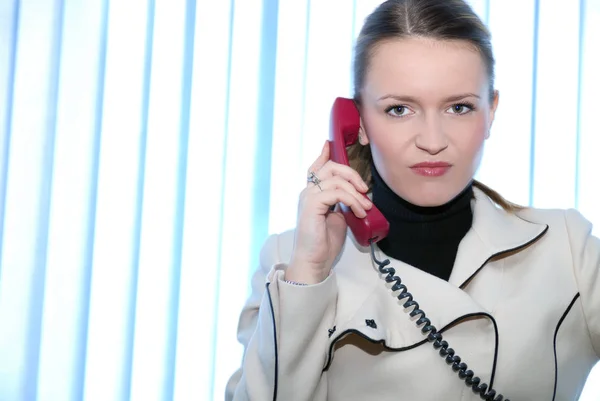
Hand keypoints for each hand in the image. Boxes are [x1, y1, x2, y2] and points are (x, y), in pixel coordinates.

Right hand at [285, 141, 371, 283]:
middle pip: (330, 168)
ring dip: (356, 192)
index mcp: (313, 194)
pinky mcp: (311, 205)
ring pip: (336, 179)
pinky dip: (352, 200)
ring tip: (364, 207)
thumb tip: (357, 194)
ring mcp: (308, 197)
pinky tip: (359, 211)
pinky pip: (336, 192)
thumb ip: (342, 202)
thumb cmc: (324, 242)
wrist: (314, 261)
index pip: (315, 168)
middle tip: (365, 189)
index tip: (329, 144)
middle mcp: (307, 192)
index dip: (323, 154)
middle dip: (351, 173)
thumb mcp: (338, 216)